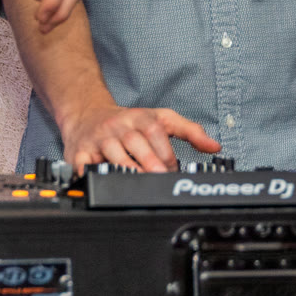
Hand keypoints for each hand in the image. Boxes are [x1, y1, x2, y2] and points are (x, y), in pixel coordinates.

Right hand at [61, 102, 220, 172]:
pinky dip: (89, 171)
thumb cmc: (128, 121)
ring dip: (126, 168)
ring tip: (139, 182)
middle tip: (160, 177)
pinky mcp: (81, 150)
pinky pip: (84, 161)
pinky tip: (98, 181)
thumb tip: (215, 146)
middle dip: (149, 160)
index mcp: (140, 117)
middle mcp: (119, 126)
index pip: (155, 130)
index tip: (173, 168)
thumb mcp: (161, 118)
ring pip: (113, 151)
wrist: (87, 113)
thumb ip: (189, 131)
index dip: (166, 151)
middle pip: (135, 140)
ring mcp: (100, 138)